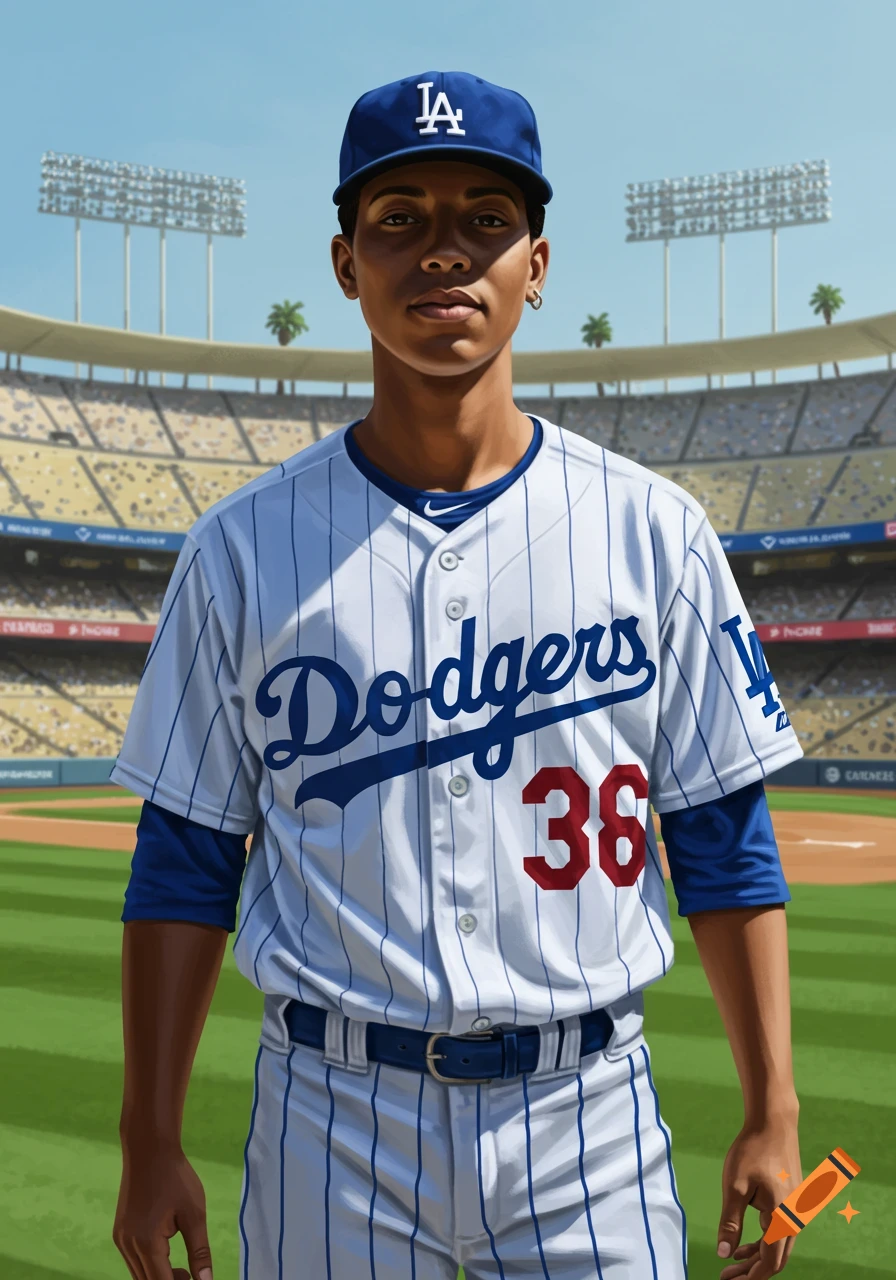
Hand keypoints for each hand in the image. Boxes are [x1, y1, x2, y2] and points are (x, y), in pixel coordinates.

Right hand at [113, 1142, 212, 1279]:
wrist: (149, 1150)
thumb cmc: (176, 1178)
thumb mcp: (194, 1213)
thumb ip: (199, 1250)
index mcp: (147, 1243)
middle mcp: (128, 1246)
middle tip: (192, 1275)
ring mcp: (121, 1240)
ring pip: (139, 1275)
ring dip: (160, 1277)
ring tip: (184, 1268)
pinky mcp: (120, 1232)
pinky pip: (134, 1261)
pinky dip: (150, 1265)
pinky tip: (168, 1253)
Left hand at [717, 1115, 801, 1278]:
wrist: (774, 1123)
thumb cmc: (752, 1151)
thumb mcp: (735, 1187)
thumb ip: (730, 1222)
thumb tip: (723, 1253)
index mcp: (782, 1219)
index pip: (770, 1262)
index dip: (751, 1277)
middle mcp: (794, 1219)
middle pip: (776, 1259)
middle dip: (752, 1271)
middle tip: (726, 1276)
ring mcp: (795, 1210)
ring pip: (778, 1246)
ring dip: (756, 1258)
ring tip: (731, 1262)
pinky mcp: (791, 1201)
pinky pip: (779, 1232)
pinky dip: (762, 1242)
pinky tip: (743, 1243)